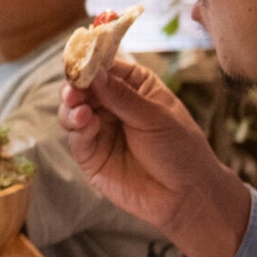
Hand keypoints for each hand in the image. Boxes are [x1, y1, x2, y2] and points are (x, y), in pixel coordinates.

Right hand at [58, 57, 252, 256]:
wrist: (185, 195)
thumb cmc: (180, 150)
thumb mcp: (155, 117)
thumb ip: (122, 96)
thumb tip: (95, 71)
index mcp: (134, 87)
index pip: (106, 67)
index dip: (92, 62)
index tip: (81, 60)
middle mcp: (113, 105)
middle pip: (84, 88)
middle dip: (76, 86)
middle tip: (74, 89)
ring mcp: (100, 129)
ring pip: (73, 111)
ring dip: (71, 107)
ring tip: (79, 109)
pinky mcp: (91, 155)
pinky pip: (76, 137)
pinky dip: (77, 128)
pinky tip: (86, 124)